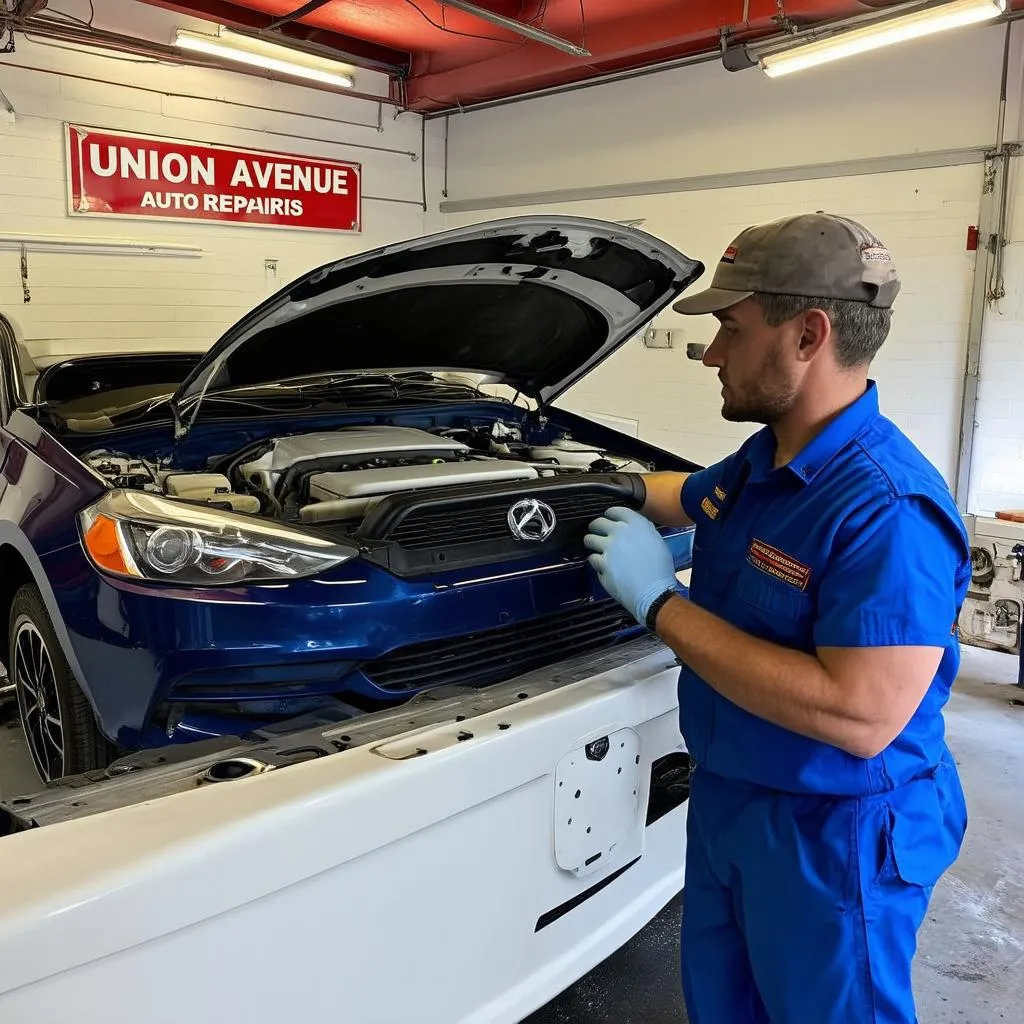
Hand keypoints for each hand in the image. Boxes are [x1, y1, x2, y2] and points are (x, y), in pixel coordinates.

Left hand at [584, 506, 683, 624]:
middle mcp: (620, 533)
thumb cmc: (660, 570)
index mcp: (637, 525)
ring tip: (596, 548)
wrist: (653, 593)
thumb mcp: (658, 542)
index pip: (616, 511)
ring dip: (591, 543)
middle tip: (597, 532)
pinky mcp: (601, 564)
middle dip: (596, 527)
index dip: (610, 514)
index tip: (608, 517)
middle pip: (598, 522)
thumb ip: (643, 531)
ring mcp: (608, 549)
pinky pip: (592, 559)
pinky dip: (596, 562)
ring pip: (589, 539)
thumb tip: (633, 528)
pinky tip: (602, 566)